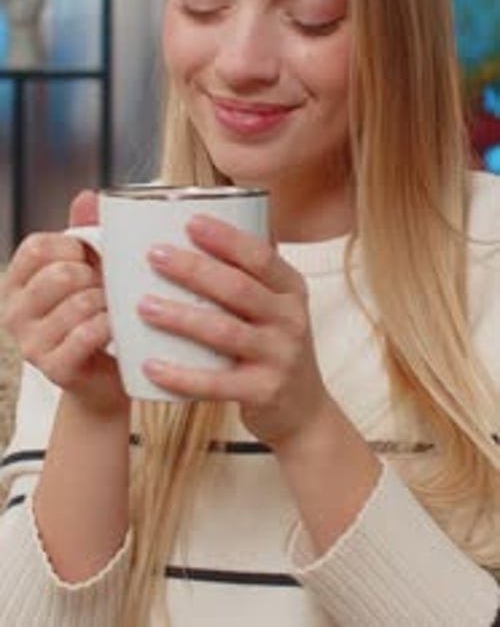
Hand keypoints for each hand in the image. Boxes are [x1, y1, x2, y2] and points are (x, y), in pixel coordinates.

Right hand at [1, 190, 127, 416]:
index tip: (88, 259)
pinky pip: (87, 334)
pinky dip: (109, 325)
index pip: (37, 247)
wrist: (106, 375)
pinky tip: (115, 327)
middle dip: (94, 277)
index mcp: (16, 282)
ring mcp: (30, 344)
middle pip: (59, 274)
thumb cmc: (95, 313)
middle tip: (105, 288)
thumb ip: (85, 231)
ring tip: (113, 308)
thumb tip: (88, 196)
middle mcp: (14, 313)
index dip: (72, 247)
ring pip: (78, 303)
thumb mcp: (89, 267)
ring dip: (107, 303)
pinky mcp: (54, 369)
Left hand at [138, 214, 330, 450]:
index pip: (261, 257)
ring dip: (181, 317)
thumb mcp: (276, 306)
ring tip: (144, 305)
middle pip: (238, 288)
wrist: (303, 410)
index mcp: (291, 290)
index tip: (190, 221)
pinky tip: (151, 365)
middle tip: (155, 255)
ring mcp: (279, 356)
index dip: (226, 238)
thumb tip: (197, 228)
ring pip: (225, 332)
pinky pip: (217, 384)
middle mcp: (290, 319)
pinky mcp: (264, 392)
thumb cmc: (274, 347)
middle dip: (194, 269)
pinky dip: (181, 376)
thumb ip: (248, 274)